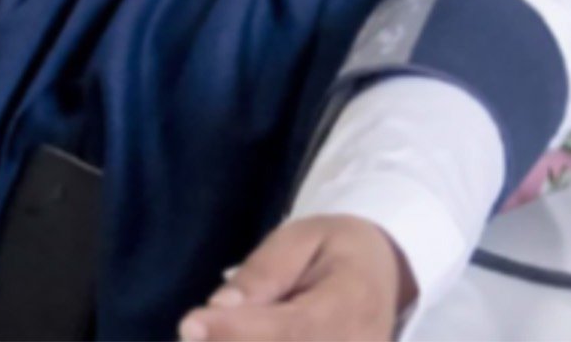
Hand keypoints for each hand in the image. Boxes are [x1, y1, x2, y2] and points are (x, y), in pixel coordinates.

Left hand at [178, 214, 416, 341]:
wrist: (382, 275)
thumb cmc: (335, 250)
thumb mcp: (300, 238)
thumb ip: (263, 272)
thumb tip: (219, 307)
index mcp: (352, 303)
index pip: (291, 329)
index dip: (236, 333)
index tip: (189, 325)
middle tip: (193, 332)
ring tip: (211, 333)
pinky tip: (233, 338)